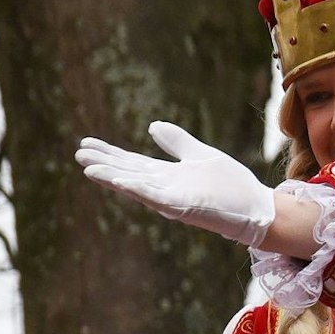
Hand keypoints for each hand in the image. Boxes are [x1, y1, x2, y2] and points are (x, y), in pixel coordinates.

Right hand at [76, 122, 274, 246]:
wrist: (256, 207)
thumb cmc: (230, 185)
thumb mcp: (200, 155)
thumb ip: (177, 142)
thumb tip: (152, 125)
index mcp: (167, 176)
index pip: (132, 163)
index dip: (110, 153)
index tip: (86, 142)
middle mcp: (164, 188)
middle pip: (127, 173)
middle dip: (103, 164)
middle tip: (78, 153)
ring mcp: (172, 199)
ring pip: (137, 187)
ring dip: (114, 178)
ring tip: (89, 168)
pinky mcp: (184, 208)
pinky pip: (158, 198)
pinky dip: (140, 190)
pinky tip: (122, 182)